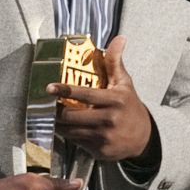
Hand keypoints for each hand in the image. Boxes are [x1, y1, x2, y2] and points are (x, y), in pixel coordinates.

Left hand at [50, 35, 154, 161]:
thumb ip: (115, 62)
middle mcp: (109, 119)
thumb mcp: (124, 84)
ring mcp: (104, 137)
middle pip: (72, 115)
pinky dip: (68, 135)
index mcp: (115, 100)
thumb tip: (119, 39)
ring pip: (71, 130)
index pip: (85, 94)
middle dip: (56, 110)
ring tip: (51, 115)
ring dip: (58, 123)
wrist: (143, 137)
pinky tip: (65, 128)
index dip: (65, 90)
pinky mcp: (100, 151)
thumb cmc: (130, 106)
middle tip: (46, 104)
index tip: (49, 88)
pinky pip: (76, 142)